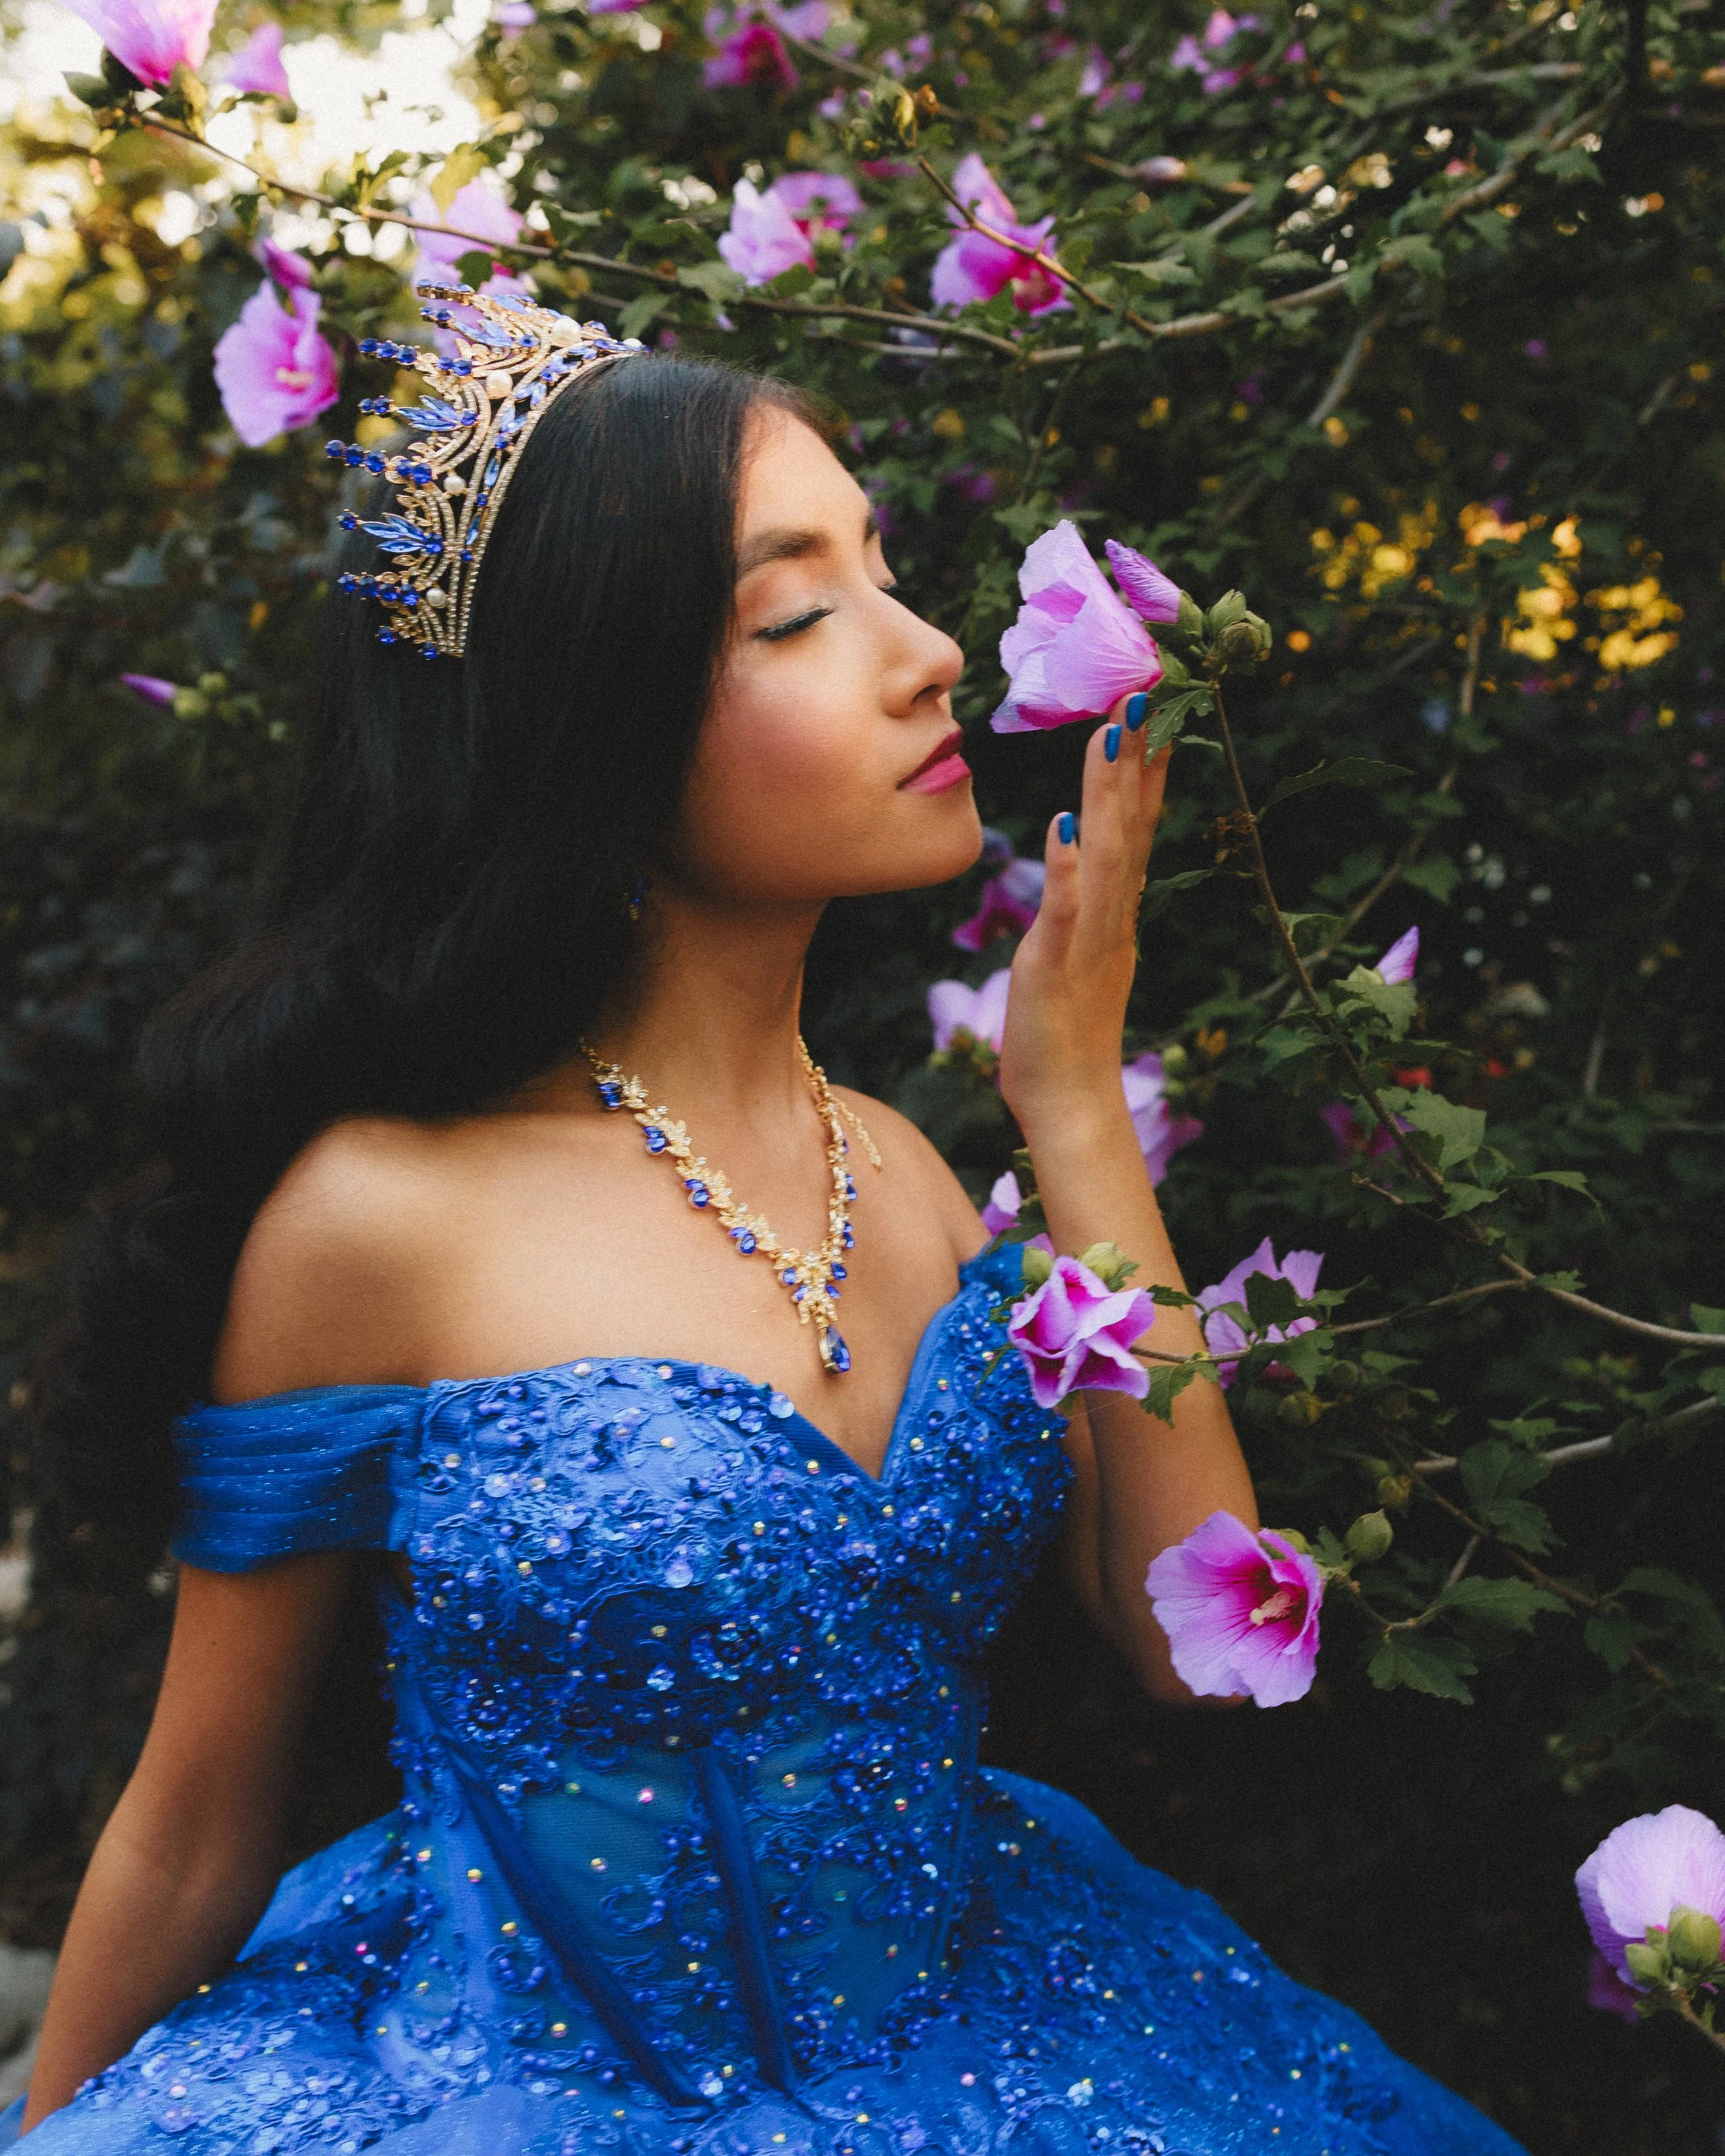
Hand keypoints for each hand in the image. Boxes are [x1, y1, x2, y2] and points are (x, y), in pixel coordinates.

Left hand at [997, 694, 1168, 1134]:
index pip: (1137, 826)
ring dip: (1109, 794)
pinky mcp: (1059, 964)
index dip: (1146, 768)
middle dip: (1136, 758)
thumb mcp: (1079, 951)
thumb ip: (1086, 900)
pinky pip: (1068, 910)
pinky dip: (1070, 869)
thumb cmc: (1064, 1031)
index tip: (1153, 708)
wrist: (1071, 1102)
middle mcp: (1114, 915)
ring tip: (1112, 735)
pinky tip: (1063, 828)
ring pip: (1107, 854)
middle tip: (1143, 691)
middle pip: (1131, 825)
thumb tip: (1084, 850)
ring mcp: (1091, 938)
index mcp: (1117, 911)